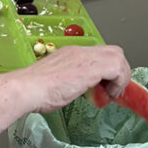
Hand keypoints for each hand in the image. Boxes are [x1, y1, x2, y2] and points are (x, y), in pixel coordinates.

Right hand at [15, 44, 131, 113]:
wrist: (27, 89)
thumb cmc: (33, 90)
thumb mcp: (55, 82)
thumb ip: (69, 82)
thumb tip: (74, 89)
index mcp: (70, 53)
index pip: (98, 54)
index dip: (107, 70)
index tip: (104, 87)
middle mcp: (79, 51)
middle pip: (113, 51)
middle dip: (118, 71)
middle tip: (113, 89)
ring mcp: (86, 57)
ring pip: (119, 57)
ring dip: (120, 78)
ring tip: (112, 94)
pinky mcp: (92, 67)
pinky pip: (118, 69)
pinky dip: (118, 83)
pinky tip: (108, 95)